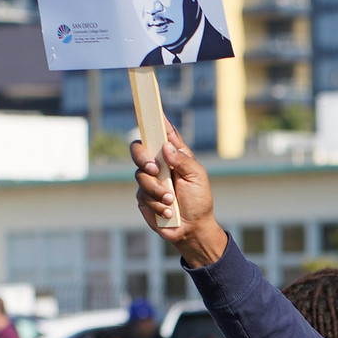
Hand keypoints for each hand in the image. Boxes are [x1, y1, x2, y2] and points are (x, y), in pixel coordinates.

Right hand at [132, 121, 227, 268]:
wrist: (193, 229)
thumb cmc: (199, 200)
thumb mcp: (198, 177)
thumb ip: (183, 160)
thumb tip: (165, 146)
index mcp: (173, 154)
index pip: (160, 132)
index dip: (154, 119)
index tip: (149, 108)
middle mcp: (158, 164)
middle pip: (138, 149)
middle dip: (142, 157)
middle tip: (155, 168)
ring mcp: (149, 181)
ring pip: (140, 175)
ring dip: (157, 189)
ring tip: (171, 200)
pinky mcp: (143, 198)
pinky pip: (142, 195)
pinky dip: (157, 203)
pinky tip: (168, 210)